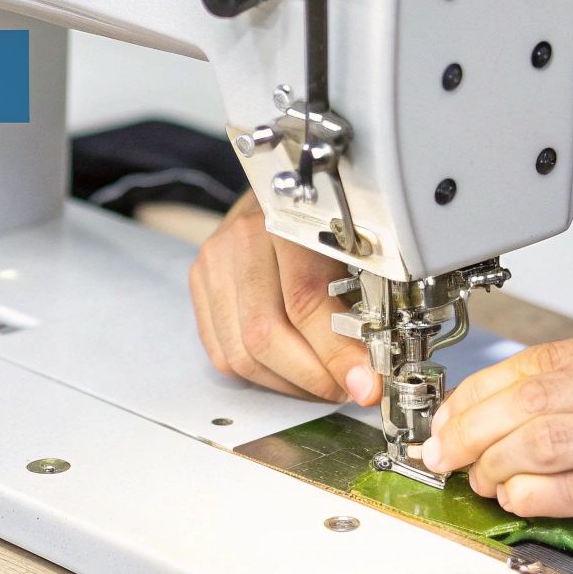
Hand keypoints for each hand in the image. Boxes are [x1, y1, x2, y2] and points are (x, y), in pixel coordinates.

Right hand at [189, 191, 378, 403]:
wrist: (276, 185)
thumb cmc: (323, 214)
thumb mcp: (355, 245)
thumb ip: (363, 302)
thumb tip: (372, 370)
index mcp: (284, 220)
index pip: (304, 301)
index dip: (337, 354)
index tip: (366, 385)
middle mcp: (239, 241)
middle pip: (264, 337)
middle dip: (312, 378)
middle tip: (347, 387)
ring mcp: (212, 265)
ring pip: (240, 355)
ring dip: (288, 383)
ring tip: (322, 381)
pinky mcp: (200, 287)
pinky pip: (222, 355)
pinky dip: (262, 375)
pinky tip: (291, 371)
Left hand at [419, 314, 572, 561]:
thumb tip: (517, 411)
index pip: (540, 360)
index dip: (478, 394)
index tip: (448, 419)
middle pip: (533, 397)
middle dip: (470, 431)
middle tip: (445, 455)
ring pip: (549, 440)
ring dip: (496, 466)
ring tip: (481, 482)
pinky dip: (536, 496)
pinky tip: (518, 501)